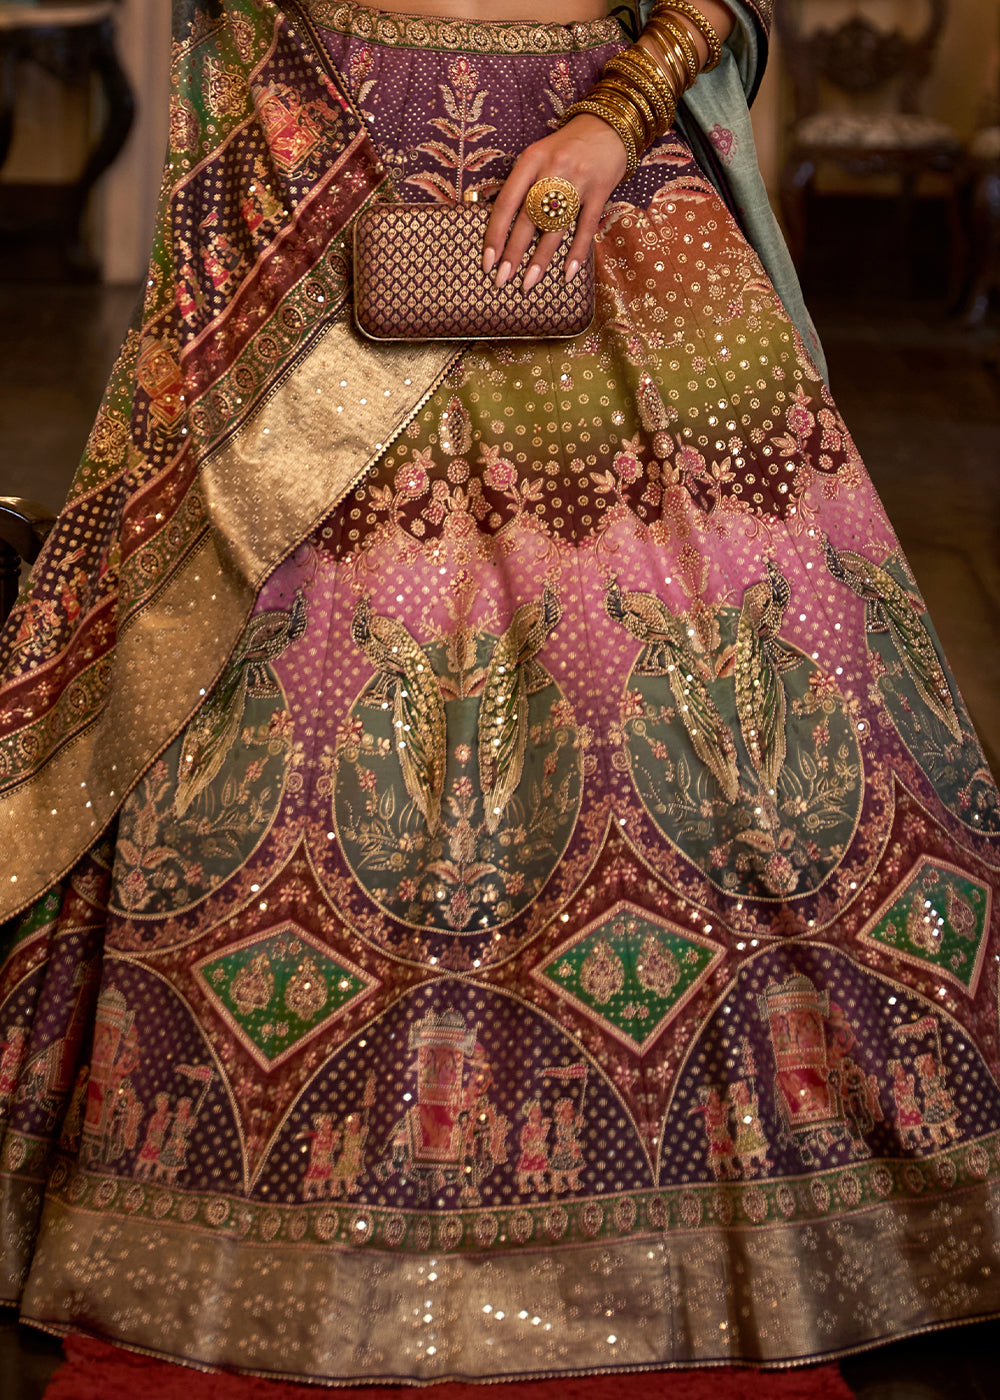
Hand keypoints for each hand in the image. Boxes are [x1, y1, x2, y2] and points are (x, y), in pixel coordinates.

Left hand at [483, 114, 627, 288]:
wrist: (608, 125)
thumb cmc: (566, 147)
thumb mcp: (537, 156)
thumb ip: (521, 185)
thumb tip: (501, 226)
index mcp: (530, 160)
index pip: (506, 203)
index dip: (495, 235)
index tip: (487, 261)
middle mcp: (552, 170)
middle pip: (528, 219)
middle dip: (513, 254)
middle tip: (501, 280)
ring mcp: (578, 181)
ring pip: (555, 227)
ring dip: (540, 260)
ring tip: (528, 284)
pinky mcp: (600, 191)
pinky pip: (586, 228)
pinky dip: (577, 253)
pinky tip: (566, 275)